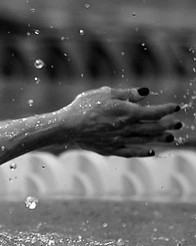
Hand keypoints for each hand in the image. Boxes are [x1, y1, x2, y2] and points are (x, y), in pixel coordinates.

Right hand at [60, 86, 181, 156]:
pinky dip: (143, 152)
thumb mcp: (105, 93)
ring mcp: (119, 140)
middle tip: (178, 124)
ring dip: (160, 139)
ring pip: (145, 140)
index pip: (153, 112)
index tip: (176, 107)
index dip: (166, 109)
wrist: (67, 127)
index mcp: (126, 113)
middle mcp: (126, 128)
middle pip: (153, 127)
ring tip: (170, 138)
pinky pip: (131, 152)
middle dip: (168, 125)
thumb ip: (126, 94)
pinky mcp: (111, 149)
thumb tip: (145, 93)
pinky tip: (151, 152)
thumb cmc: (84, 106)